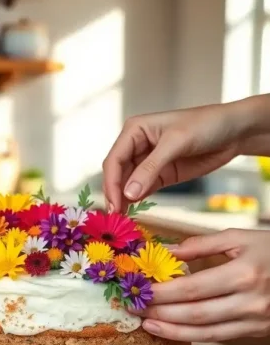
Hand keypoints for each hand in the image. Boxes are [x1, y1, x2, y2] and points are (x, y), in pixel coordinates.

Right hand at [102, 102, 250, 211]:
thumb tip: (128, 193)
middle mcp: (136, 145)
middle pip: (117, 173)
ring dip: (123, 200)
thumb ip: (151, 168)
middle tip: (115, 218)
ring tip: (122, 220)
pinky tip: (133, 213)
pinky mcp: (161, 175)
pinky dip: (136, 201)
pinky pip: (142, 190)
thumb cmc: (205, 125)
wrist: (233, 131)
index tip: (115, 205)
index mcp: (134, 130)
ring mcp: (148, 162)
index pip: (114, 160)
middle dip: (115, 194)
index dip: (111, 183)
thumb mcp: (176, 143)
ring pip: (127, 184)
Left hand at [140, 229, 269, 341]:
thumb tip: (164, 250)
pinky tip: (171, 329)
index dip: (161, 293)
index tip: (137, 289)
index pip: (192, 288)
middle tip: (132, 307)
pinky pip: (218, 337)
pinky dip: (191, 335)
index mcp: (244, 273)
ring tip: (145, 323)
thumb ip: (200, 245)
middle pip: (194, 313)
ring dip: (171, 330)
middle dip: (159, 313)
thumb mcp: (240, 237)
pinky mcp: (256, 330)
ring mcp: (255, 320)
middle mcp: (250, 301)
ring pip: (204, 332)